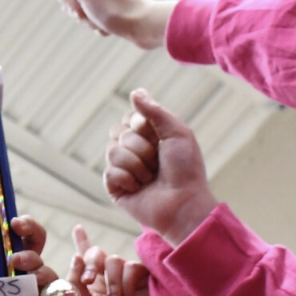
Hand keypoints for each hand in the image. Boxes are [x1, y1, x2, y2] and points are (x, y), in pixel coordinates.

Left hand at [0, 216, 54, 295]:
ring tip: (15, 262)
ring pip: (42, 262)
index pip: (16, 237)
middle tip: (17, 226)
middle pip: (37, 240)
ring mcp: (38, 286)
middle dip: (31, 227)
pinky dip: (42, 279)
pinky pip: (51, 284)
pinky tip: (30, 281)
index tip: (9, 220)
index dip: (18, 224)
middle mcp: (25, 272)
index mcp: (5, 265)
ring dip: (30, 257)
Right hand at [38, 0, 173, 49]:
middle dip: (79, 14)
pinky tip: (110, 28)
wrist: (144, 26)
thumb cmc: (115, 8)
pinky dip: (99, 26)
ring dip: (89, 22)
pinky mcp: (114, 8)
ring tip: (104, 23)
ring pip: (82, 12)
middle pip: (70, 0)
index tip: (82, 6)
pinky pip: (95, 19)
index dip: (68, 2)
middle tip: (94, 16)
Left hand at [69, 226, 171, 295]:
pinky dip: (126, 284)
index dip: (83, 242)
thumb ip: (78, 285)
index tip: (78, 228)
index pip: (87, 259)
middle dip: (90, 264)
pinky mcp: (145, 275)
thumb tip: (75, 257)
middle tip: (90, 281)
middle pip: (97, 253)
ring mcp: (128, 275)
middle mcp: (111, 276)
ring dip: (112, 284)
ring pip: (113, 260)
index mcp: (95, 284)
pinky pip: (131, 267)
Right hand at [106, 89, 218, 244]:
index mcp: (148, 135)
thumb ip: (155, 111)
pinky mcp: (115, 187)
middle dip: (141, 147)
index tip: (159, 137)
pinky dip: (128, 179)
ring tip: (151, 178)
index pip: (129, 117)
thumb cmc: (186, 170)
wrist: (183, 203)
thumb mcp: (177, 132)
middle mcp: (133, 150)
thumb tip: (135, 92)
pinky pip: (109, 172)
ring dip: (137, 165)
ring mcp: (123, 168)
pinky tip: (140, 189)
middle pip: (118, 132)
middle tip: (158, 162)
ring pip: (112, 151)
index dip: (141, 125)